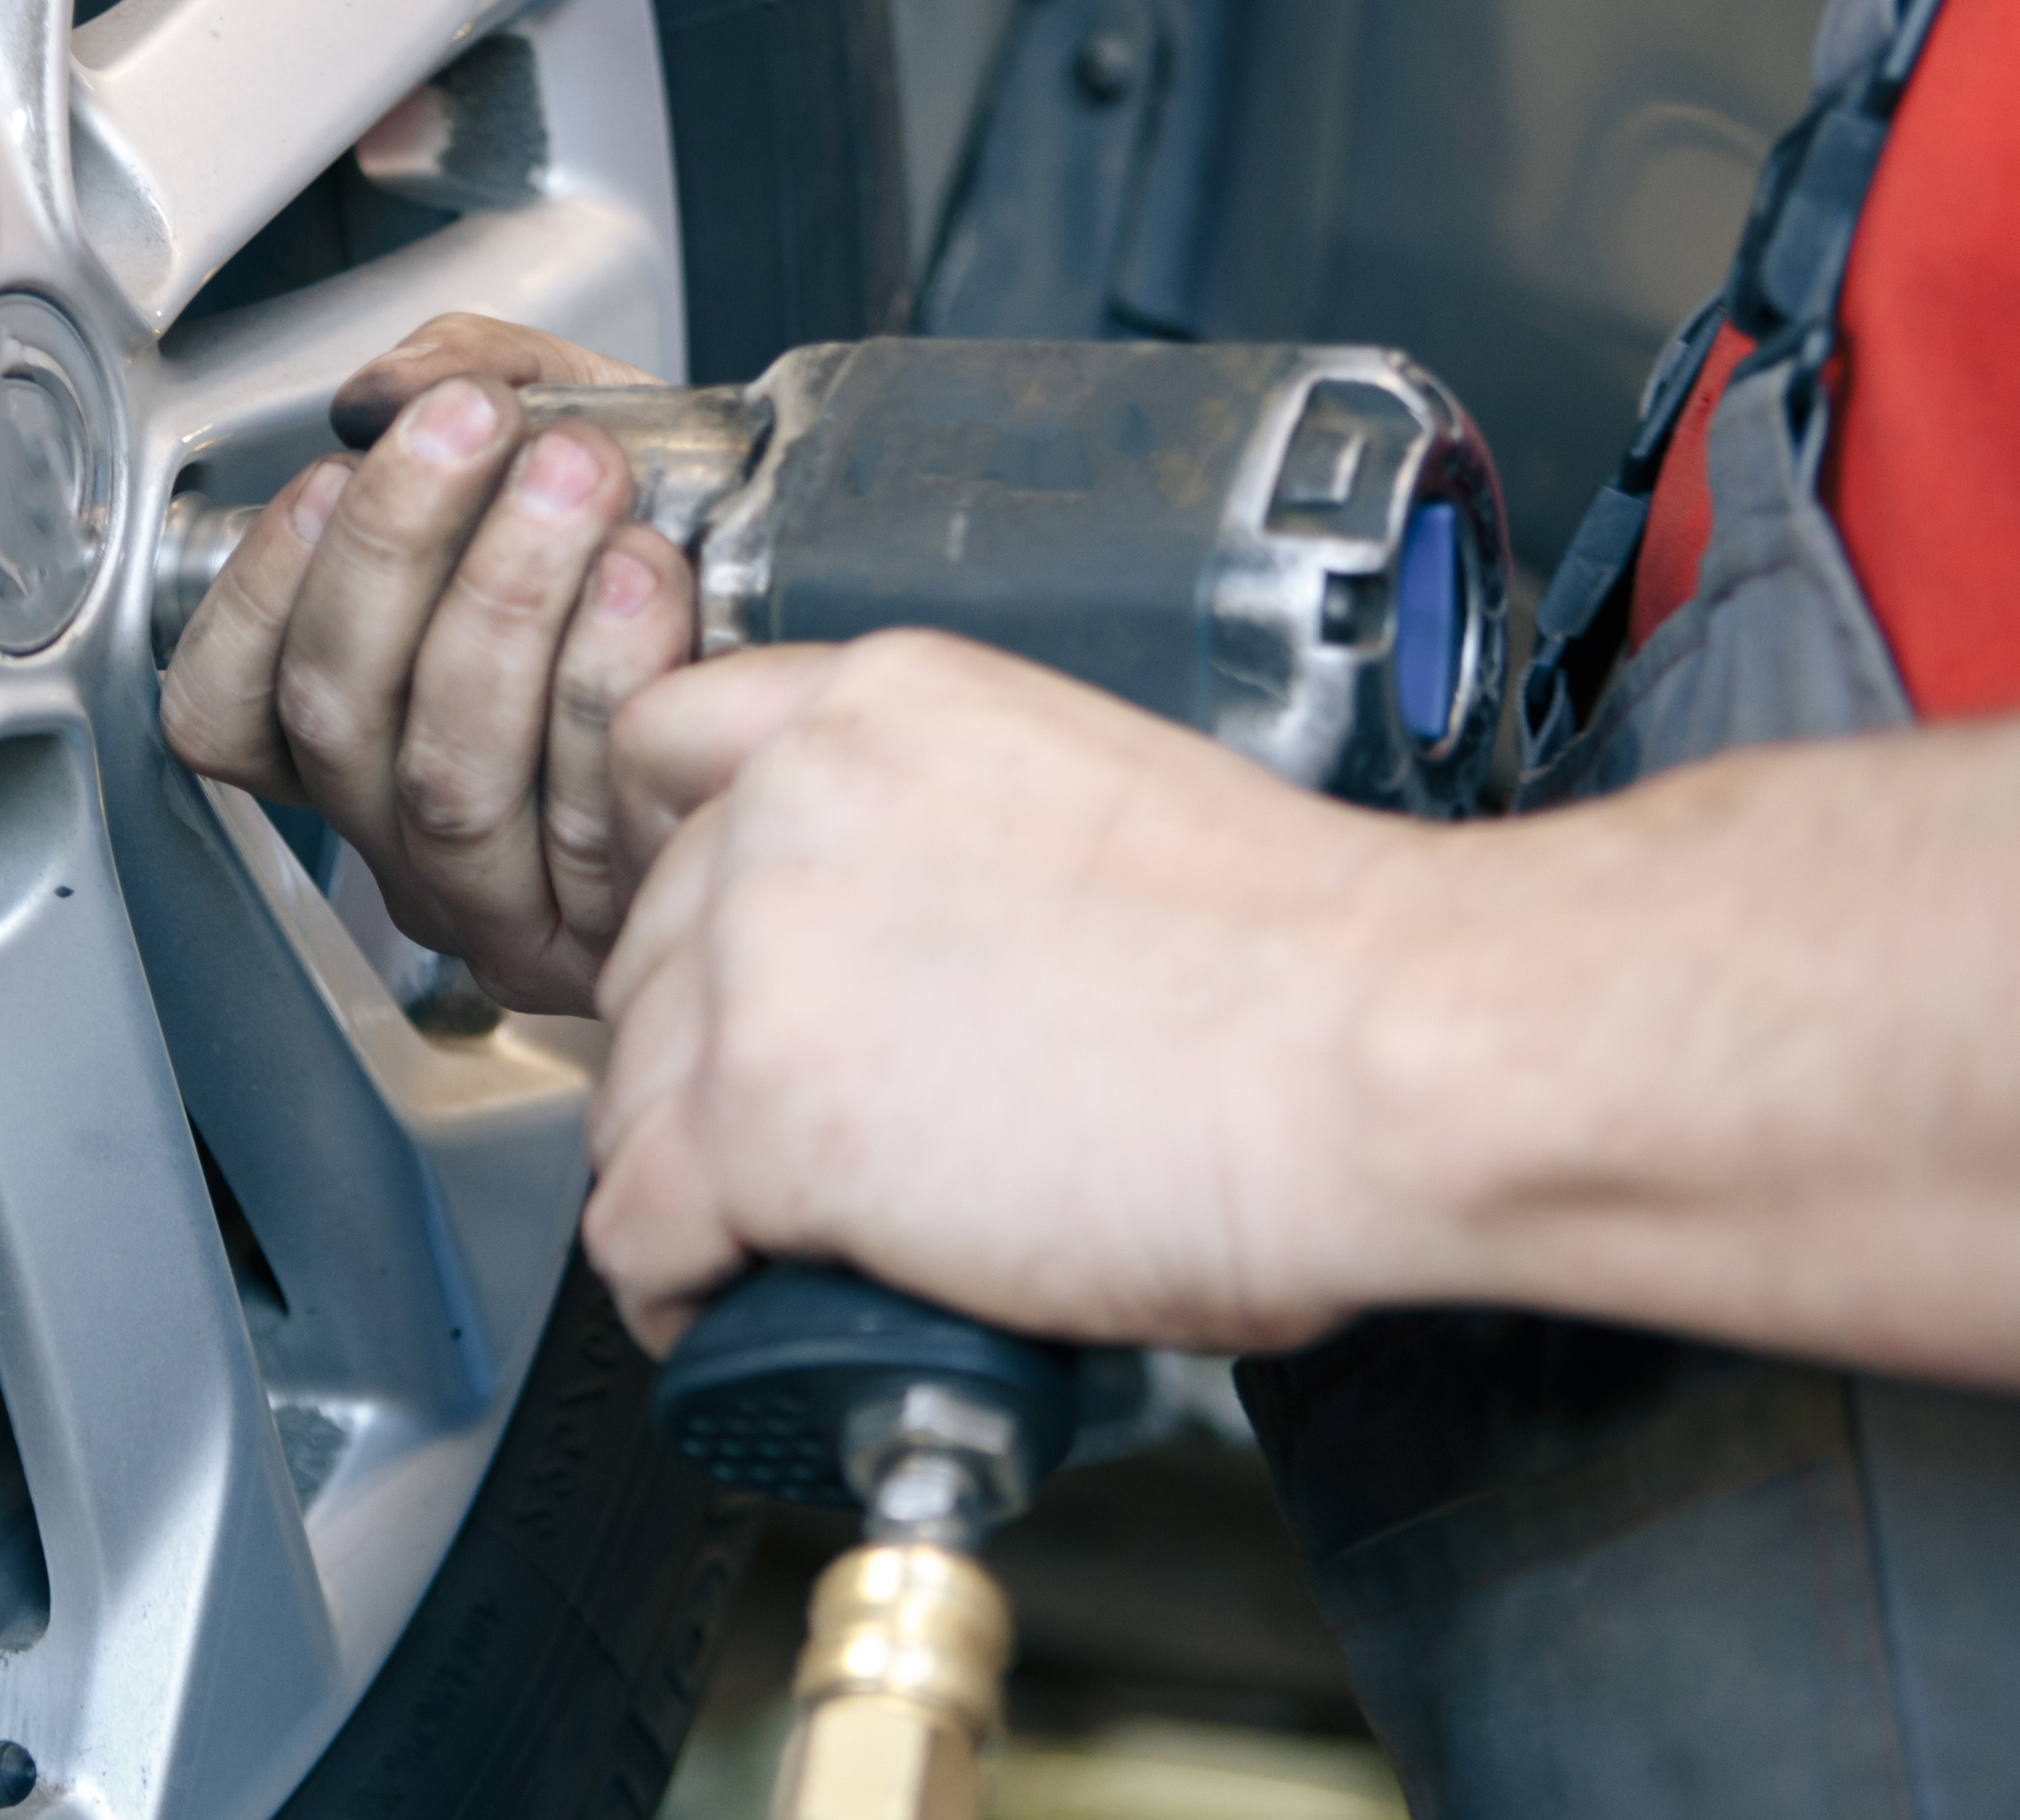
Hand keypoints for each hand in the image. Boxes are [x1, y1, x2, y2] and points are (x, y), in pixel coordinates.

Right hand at [160, 313, 693, 1014]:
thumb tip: (385, 387)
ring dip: (507, 603)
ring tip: (577, 476)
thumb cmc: (681, 532)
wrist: (836, 616)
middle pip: (338, 720)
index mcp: (357, 732)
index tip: (332, 470)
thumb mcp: (566, 420)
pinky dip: (610, 685)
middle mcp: (404, 833)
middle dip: (396, 549)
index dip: (259, 591)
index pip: (225, 705)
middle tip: (474, 424)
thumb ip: (463, 372)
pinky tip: (648, 586)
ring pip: (451, 779)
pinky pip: (586, 824)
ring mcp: (502, 899)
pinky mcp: (613, 929)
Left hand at [583, 631, 1424, 1356]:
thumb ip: (947, 838)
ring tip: (779, 1236)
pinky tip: (738, 1307)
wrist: (1392, 1053)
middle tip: (786, 1132)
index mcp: (875, 712)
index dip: (686, 877)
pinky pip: (635, 1226)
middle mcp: (788, 810)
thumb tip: (895, 955)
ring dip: (686, 1172)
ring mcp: (759, 960)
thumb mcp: (1084, 798)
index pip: (666, 754)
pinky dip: (674, 1286)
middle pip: (648, 945)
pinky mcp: (761, 1119)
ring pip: (627, 1089)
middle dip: (703, 1048)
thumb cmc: (1305, 962)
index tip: (723, 954)